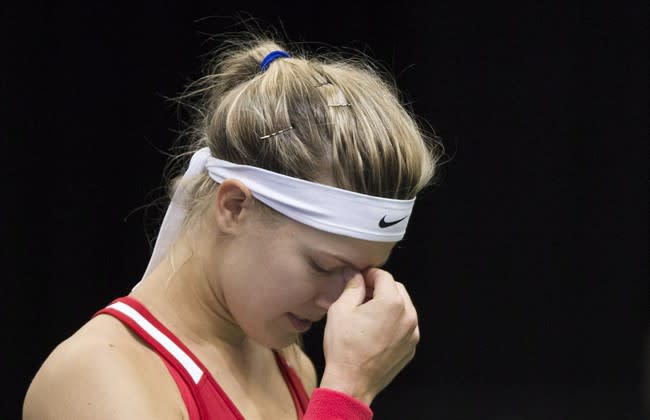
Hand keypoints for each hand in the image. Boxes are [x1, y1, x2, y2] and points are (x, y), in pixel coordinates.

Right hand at [319, 268, 419, 404]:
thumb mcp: (341, 310)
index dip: (368, 274)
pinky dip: (393, 322)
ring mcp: (412, 334)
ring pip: (403, 307)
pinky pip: (404, 326)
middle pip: (396, 289)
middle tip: (360, 295)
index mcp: (392, 303)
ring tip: (366, 313)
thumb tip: (355, 274)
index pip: (384, 276)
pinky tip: (374, 330)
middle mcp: (408, 316)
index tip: (357, 279)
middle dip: (379, 288)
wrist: (351, 383)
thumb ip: (352, 287)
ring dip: (387, 304)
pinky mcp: (410, 348)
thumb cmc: (344, 347)